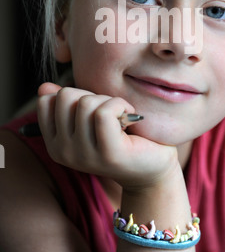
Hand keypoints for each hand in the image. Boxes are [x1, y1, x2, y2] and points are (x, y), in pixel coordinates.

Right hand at [37, 83, 177, 189]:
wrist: (153, 165)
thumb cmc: (122, 134)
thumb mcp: (89, 117)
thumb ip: (66, 103)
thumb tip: (44, 87)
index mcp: (54, 144)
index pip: (46, 101)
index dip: (74, 95)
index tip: (93, 109)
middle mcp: (64, 153)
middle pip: (65, 97)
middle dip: (91, 96)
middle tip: (110, 113)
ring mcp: (84, 156)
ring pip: (86, 103)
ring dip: (109, 101)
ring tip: (120, 117)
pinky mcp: (108, 153)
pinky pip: (104, 112)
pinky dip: (119, 105)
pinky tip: (129, 116)